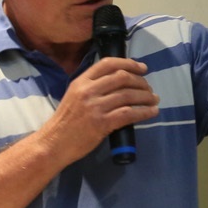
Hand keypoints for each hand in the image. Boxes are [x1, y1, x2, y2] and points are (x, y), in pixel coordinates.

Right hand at [42, 57, 158, 161]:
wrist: (53, 143)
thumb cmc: (65, 121)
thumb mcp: (74, 96)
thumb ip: (92, 86)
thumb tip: (119, 81)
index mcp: (81, 81)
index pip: (108, 64)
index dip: (129, 63)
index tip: (142, 68)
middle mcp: (88, 91)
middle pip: (122, 78)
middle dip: (141, 81)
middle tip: (149, 88)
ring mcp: (95, 107)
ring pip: (128, 95)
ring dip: (146, 97)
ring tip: (154, 100)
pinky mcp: (102, 123)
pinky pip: (129, 114)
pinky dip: (144, 112)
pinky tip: (152, 112)